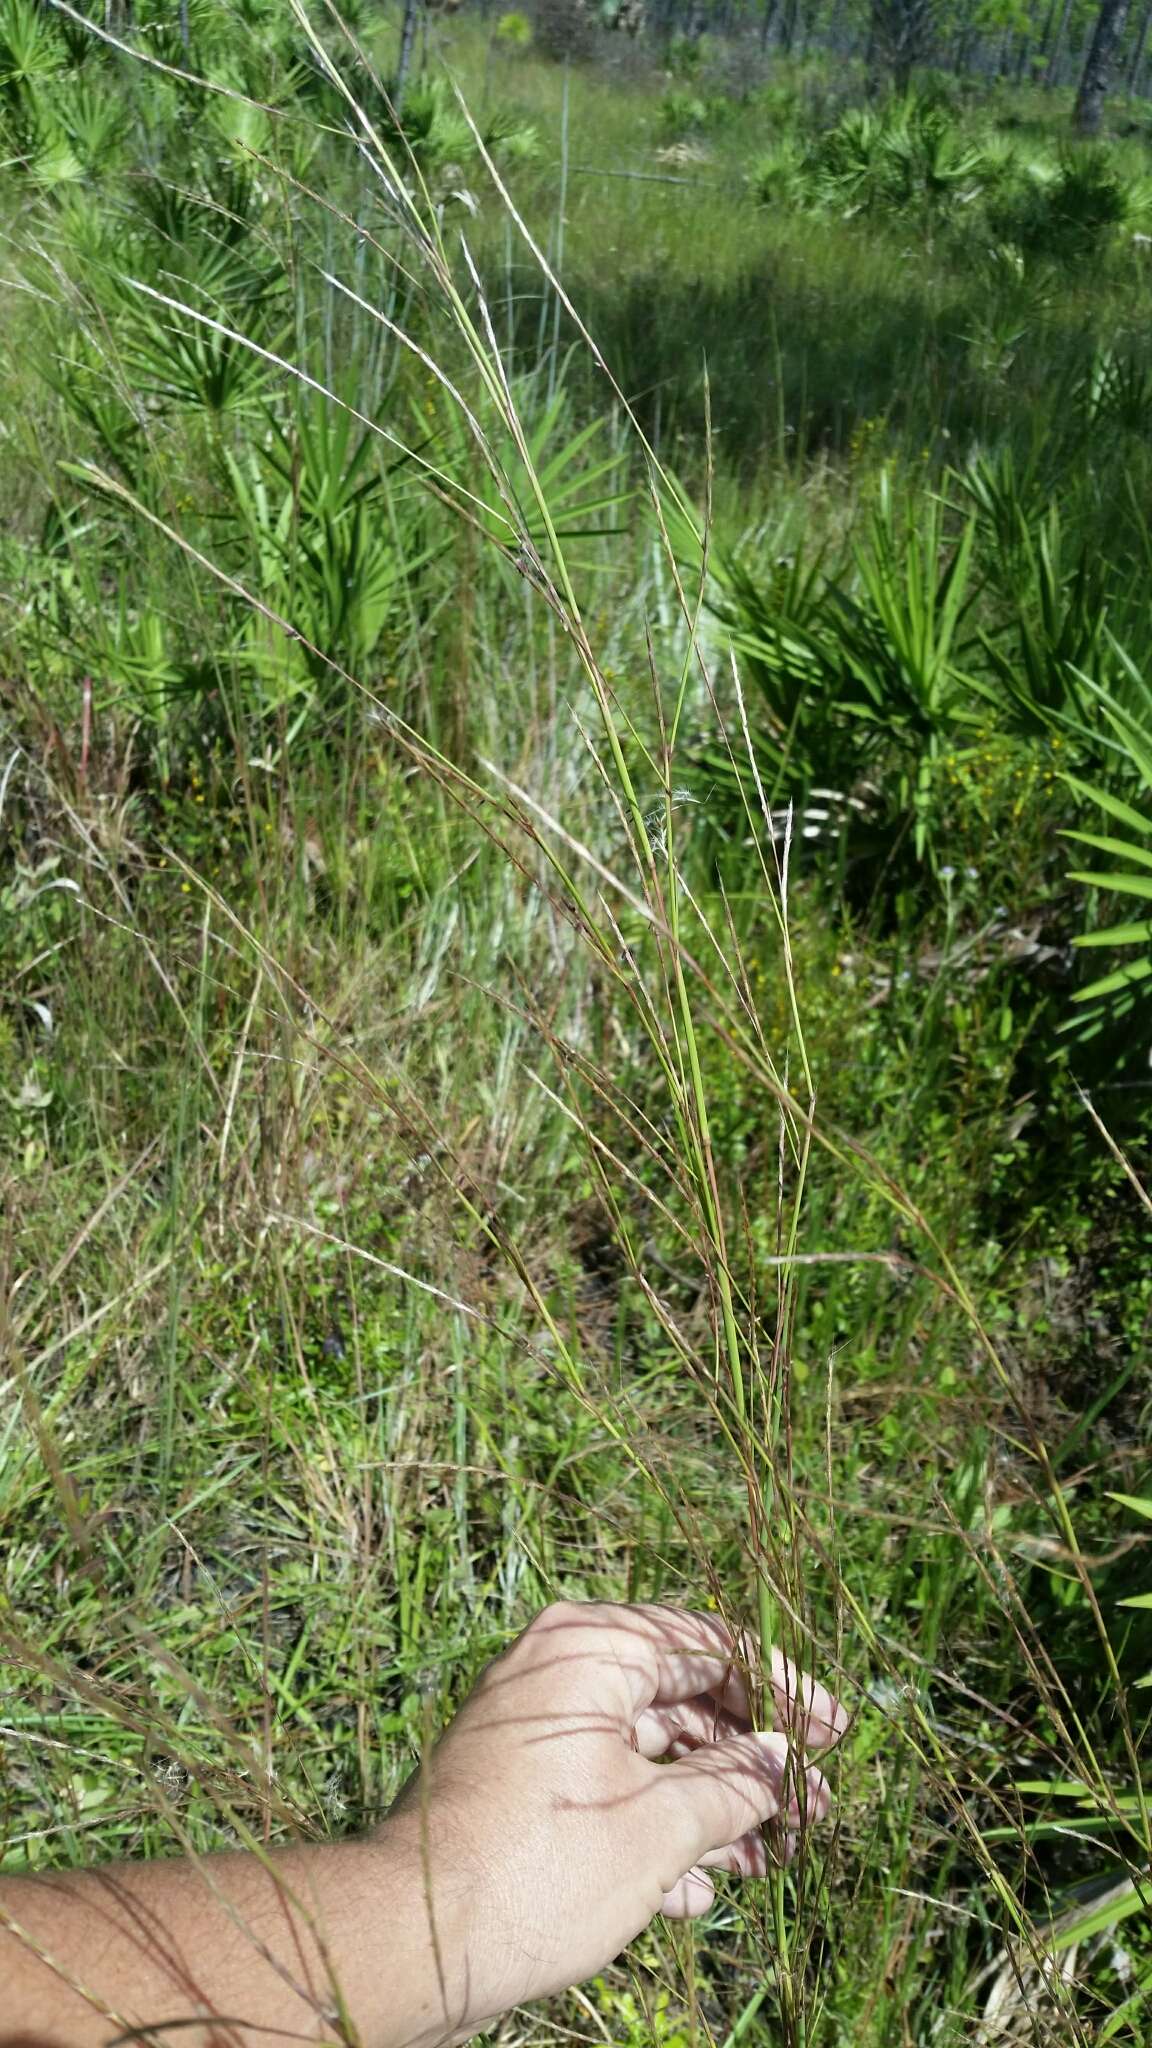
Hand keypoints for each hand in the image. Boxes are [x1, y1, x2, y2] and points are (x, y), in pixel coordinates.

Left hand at [378, 1600, 845, 2044]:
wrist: (411, 1938)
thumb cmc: (540, 1868)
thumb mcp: (659, 1828)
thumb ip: (734, 1784)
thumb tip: (779, 1762)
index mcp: (593, 1647)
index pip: (714, 1642)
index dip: (785, 1691)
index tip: (835, 1739)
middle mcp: (562, 1668)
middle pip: (684, 1696)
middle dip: (751, 1759)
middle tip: (811, 1812)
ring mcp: (537, 1725)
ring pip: (649, 1748)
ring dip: (713, 1803)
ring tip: (768, 1861)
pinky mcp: (522, 1783)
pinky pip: (608, 1785)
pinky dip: (657, 1828)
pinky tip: (697, 1891)